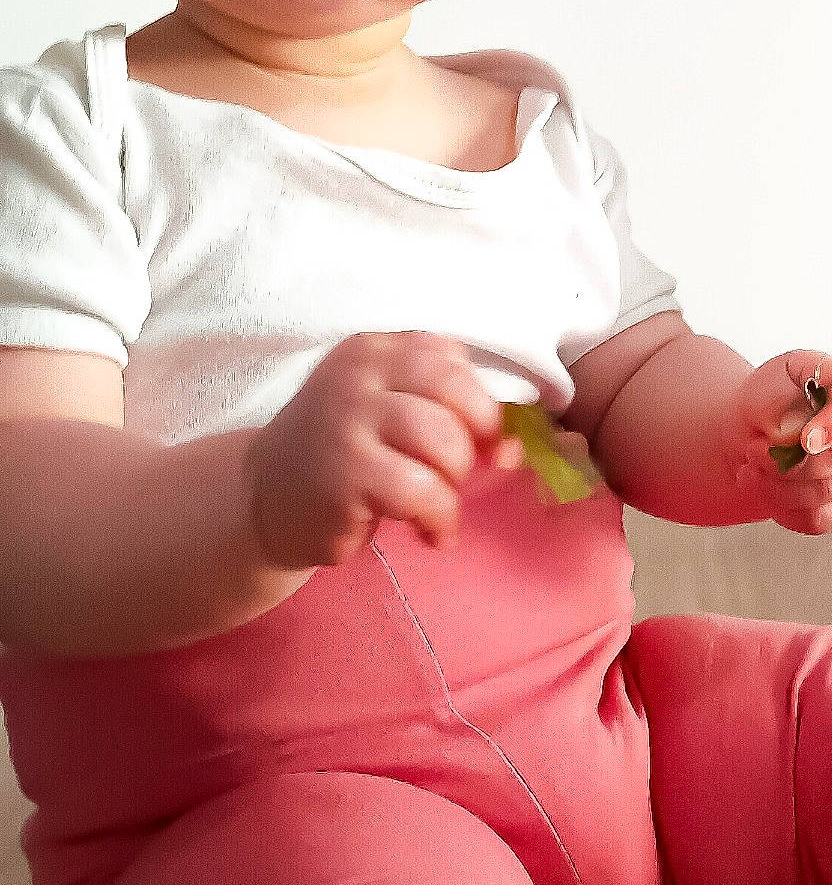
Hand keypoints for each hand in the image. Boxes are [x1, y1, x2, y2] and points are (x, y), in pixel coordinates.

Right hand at [245, 331, 522, 570]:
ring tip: (439, 504)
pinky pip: (422, 490)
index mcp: (374, 350)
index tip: (485, 437)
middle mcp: (358, 375)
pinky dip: (441, 518)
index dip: (480, 399)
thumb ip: (444, 411)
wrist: (263, 500)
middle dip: (477, 435)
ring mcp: (347, 420)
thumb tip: (514, 447)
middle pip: (453, 388)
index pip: (449, 356)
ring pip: (442, 439)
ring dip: (455, 481)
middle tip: (463, 470)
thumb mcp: (385, 410)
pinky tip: (431, 533)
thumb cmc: (342, 454)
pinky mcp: (345, 473)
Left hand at [730, 349, 831, 535]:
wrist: (757, 429)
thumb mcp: (764, 387)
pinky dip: (784, 509)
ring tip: (753, 466)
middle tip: (754, 449)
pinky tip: (765, 488)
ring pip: (826, 492)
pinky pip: (819, 519)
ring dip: (778, 485)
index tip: (805, 440)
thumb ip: (777, 405)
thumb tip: (790, 437)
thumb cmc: (767, 402)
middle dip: (789, 460)